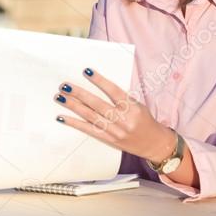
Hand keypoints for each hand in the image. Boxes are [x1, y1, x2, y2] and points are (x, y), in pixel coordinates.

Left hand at [54, 68, 175, 163]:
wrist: (155, 144)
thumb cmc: (144, 120)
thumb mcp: (138, 105)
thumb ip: (121, 97)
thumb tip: (97, 84)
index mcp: (132, 108)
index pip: (113, 91)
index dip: (100, 81)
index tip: (86, 71)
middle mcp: (124, 120)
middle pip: (97, 104)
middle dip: (79, 94)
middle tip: (64, 85)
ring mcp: (115, 131)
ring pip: (90, 116)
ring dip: (73, 106)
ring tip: (59, 97)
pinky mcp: (109, 140)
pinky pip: (88, 130)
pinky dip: (74, 123)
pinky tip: (62, 117)